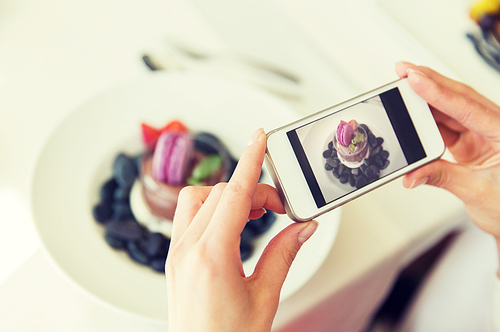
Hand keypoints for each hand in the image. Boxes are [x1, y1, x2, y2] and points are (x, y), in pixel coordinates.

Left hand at [165, 128, 318, 331]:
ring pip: (198, 200)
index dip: (249, 160)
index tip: (259, 137)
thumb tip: (303, 227)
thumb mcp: (265, 297)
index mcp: (212, 257)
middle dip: (252, 190)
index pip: (233, 193)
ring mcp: (176, 253)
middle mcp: (187, 250)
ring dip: (227, 196)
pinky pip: (189, 217)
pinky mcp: (174, 258)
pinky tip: (233, 225)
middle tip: (279, 208)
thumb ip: (284, 254)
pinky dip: (212, 209)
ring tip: (255, 215)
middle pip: (220, 193)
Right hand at [396, 62, 499, 241]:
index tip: (415, 78)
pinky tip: (413, 111)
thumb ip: (442, 178)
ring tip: (403, 87)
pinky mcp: (471, 142)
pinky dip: (428, 118)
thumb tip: (413, 174)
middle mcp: (494, 127)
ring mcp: (482, 133)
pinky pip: (446, 124)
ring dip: (426, 98)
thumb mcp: (476, 192)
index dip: (437, 91)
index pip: (467, 107)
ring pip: (451, 108)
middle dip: (430, 82)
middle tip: (404, 71)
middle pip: (459, 98)